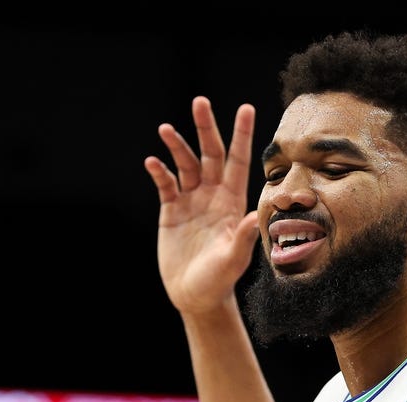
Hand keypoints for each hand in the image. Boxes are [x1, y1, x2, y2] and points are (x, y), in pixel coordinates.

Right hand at [144, 96, 260, 314]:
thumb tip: (253, 213)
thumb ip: (242, 236)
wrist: (196, 295)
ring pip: (185, 164)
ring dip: (176, 146)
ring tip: (165, 129)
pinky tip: (152, 162)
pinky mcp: (171, 211)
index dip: (241, 135)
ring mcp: (191, 201)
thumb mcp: (233, 259)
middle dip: (205, 128)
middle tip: (200, 102)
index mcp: (232, 201)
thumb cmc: (220, 279)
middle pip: (210, 154)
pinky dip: (159, 172)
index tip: (245, 108)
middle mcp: (213, 195)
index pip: (238, 161)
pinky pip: (166, 185)